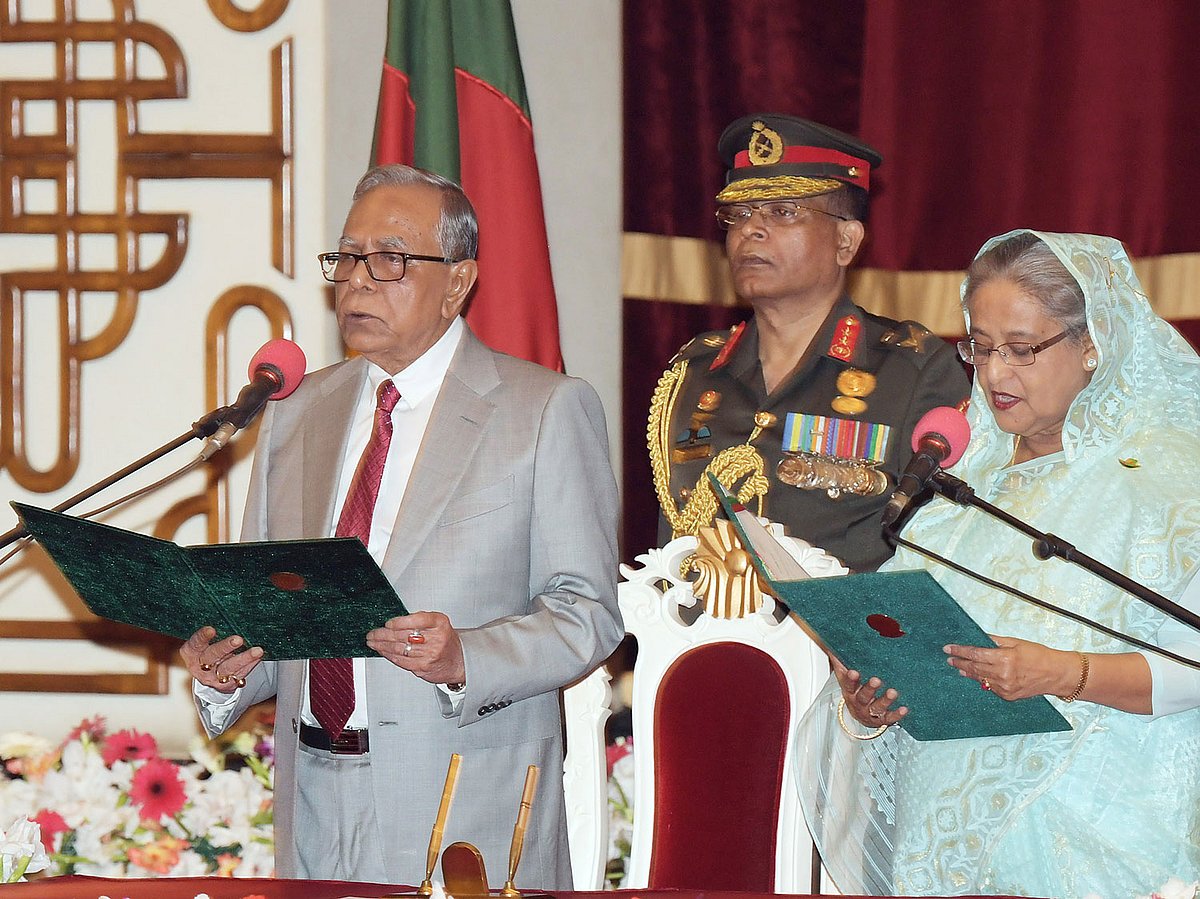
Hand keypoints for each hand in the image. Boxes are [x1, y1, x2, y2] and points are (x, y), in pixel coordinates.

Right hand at [181, 626, 263, 691]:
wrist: (210, 673)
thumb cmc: (209, 648)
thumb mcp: (205, 641)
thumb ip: (213, 631)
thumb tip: (229, 611)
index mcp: (191, 652)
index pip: (195, 643)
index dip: (202, 636)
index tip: (211, 629)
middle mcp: (199, 667)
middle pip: (212, 656)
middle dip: (226, 647)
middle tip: (238, 639)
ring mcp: (213, 678)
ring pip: (228, 668)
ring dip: (244, 658)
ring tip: (257, 651)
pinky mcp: (226, 685)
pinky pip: (239, 675)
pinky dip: (250, 665)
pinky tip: (258, 657)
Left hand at [367, 611, 464, 685]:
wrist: (459, 661)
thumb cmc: (446, 640)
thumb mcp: (438, 624)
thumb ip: (419, 620)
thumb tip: (394, 622)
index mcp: (439, 623)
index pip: (417, 620)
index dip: (399, 622)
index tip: (388, 623)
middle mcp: (436, 639)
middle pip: (404, 635)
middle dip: (383, 634)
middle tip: (373, 633)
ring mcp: (429, 654)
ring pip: (399, 649)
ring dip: (382, 645)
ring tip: (373, 642)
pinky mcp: (423, 667)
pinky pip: (401, 661)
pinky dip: (388, 655)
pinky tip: (383, 651)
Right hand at [832, 656, 907, 726]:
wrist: (860, 715)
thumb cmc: (854, 690)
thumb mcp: (845, 676)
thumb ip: (839, 659)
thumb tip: (830, 641)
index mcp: (850, 690)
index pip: (848, 684)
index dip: (850, 679)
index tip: (853, 672)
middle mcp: (859, 702)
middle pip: (863, 696)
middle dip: (869, 689)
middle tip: (876, 680)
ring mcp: (870, 711)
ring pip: (877, 707)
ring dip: (885, 700)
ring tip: (893, 692)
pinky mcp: (881, 719)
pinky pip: (889, 718)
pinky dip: (896, 714)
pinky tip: (904, 709)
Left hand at [945, 636, 1076, 700]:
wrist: (1056, 674)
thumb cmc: (1038, 655)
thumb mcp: (1016, 642)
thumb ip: (995, 641)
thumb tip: (979, 637)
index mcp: (1004, 658)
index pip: (975, 654)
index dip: (960, 651)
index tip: (948, 648)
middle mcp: (1003, 674)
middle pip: (974, 668)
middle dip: (960, 663)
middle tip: (949, 659)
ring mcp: (1005, 687)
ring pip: (980, 679)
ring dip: (968, 673)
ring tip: (958, 668)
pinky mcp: (1008, 696)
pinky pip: (991, 688)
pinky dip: (983, 681)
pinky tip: (977, 677)